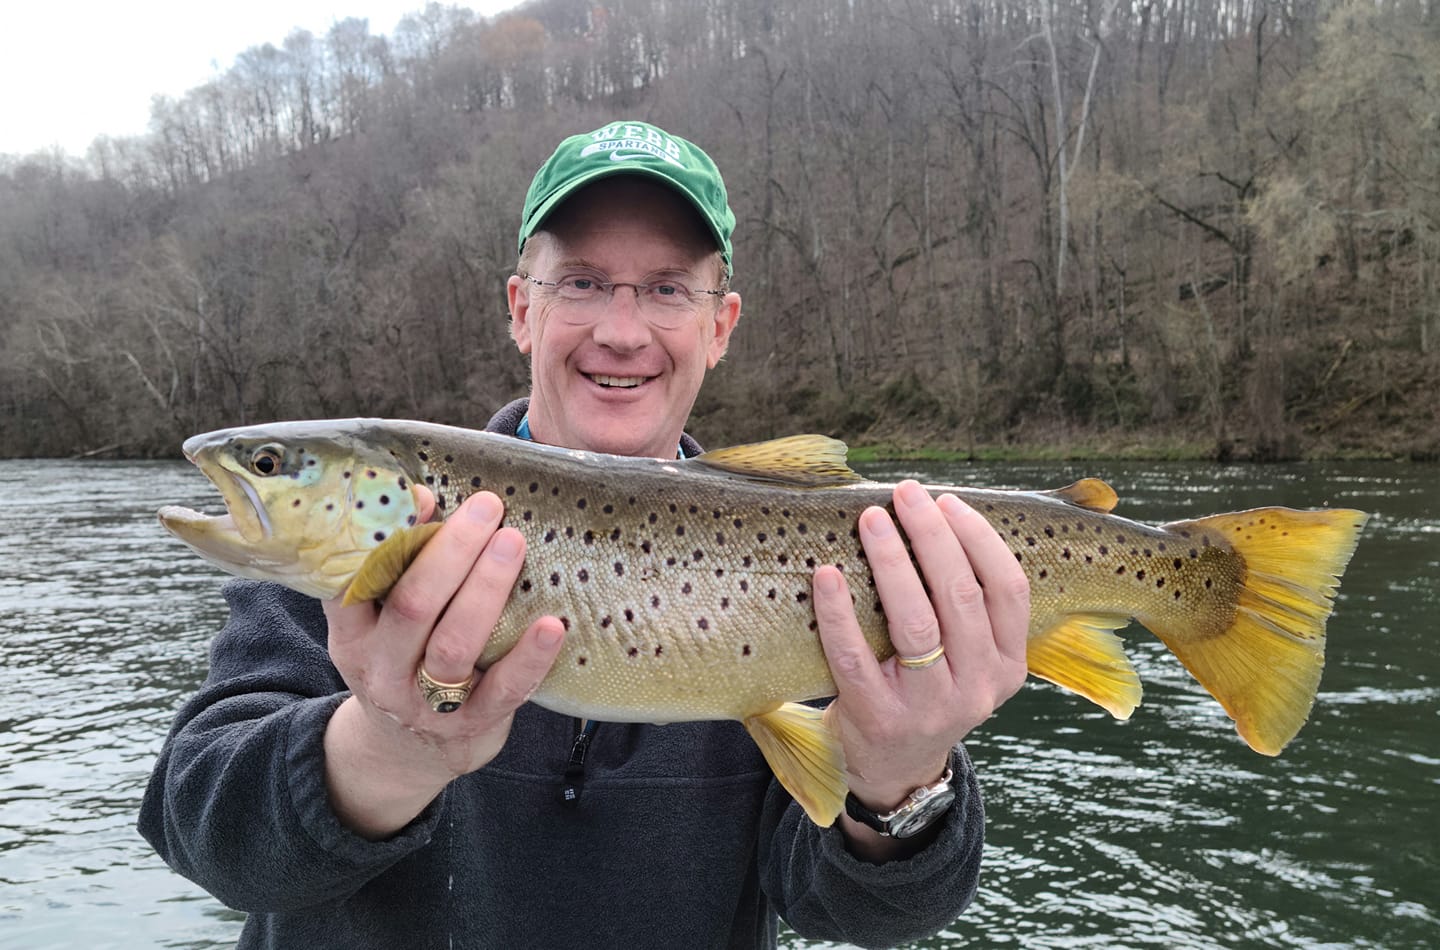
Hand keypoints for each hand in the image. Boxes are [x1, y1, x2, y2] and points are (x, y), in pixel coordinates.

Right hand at [321, 489, 565, 838]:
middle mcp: (382, 668)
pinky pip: (503, 690)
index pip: (355, 582)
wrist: (409, 750)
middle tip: (488, 507)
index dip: (386, 538)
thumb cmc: (404, 657)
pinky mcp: (471, 726)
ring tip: (513, 543)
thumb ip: (396, 564)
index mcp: (355, 632)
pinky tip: (552, 625)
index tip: (425, 494)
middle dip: (452, 553)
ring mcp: (424, 702)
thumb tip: (421, 492)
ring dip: (485, 590)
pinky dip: (529, 657)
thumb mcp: (381, 618)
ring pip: (453, 645)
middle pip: (413, 605)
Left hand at [812, 480, 1028, 854]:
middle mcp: (977, 686)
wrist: (893, 769)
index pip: (1009, 590)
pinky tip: (825, 575)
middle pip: (961, 597)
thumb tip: (935, 515)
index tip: (948, 501)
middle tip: (905, 495)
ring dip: (893, 563)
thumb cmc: (926, 690)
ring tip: (870, 520)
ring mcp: (930, 708)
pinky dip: (838, 612)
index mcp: (1007, 665)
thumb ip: (965, 606)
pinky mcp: (878, 719)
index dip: (980, 539)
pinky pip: (854, 656)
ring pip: (916, 624)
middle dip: (932, 536)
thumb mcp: (968, 659)